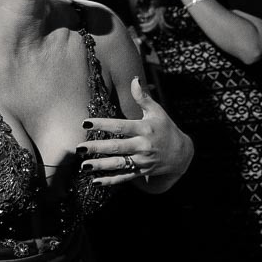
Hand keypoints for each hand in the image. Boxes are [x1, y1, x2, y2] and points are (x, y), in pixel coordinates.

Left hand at [79, 78, 193, 186]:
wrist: (182, 154)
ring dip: (101, 166)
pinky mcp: (142, 171)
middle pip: (117, 147)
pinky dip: (110, 181)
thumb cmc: (165, 128)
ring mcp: (143, 161)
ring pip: (119, 164)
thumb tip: (134, 79)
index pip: (121, 126)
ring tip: (84, 165)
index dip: (103, 124)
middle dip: (97, 148)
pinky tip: (95, 181)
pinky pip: (124, 178)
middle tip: (79, 148)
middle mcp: (143, 146)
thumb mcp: (157, 111)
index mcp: (145, 129)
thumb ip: (143, 97)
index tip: (85, 123)